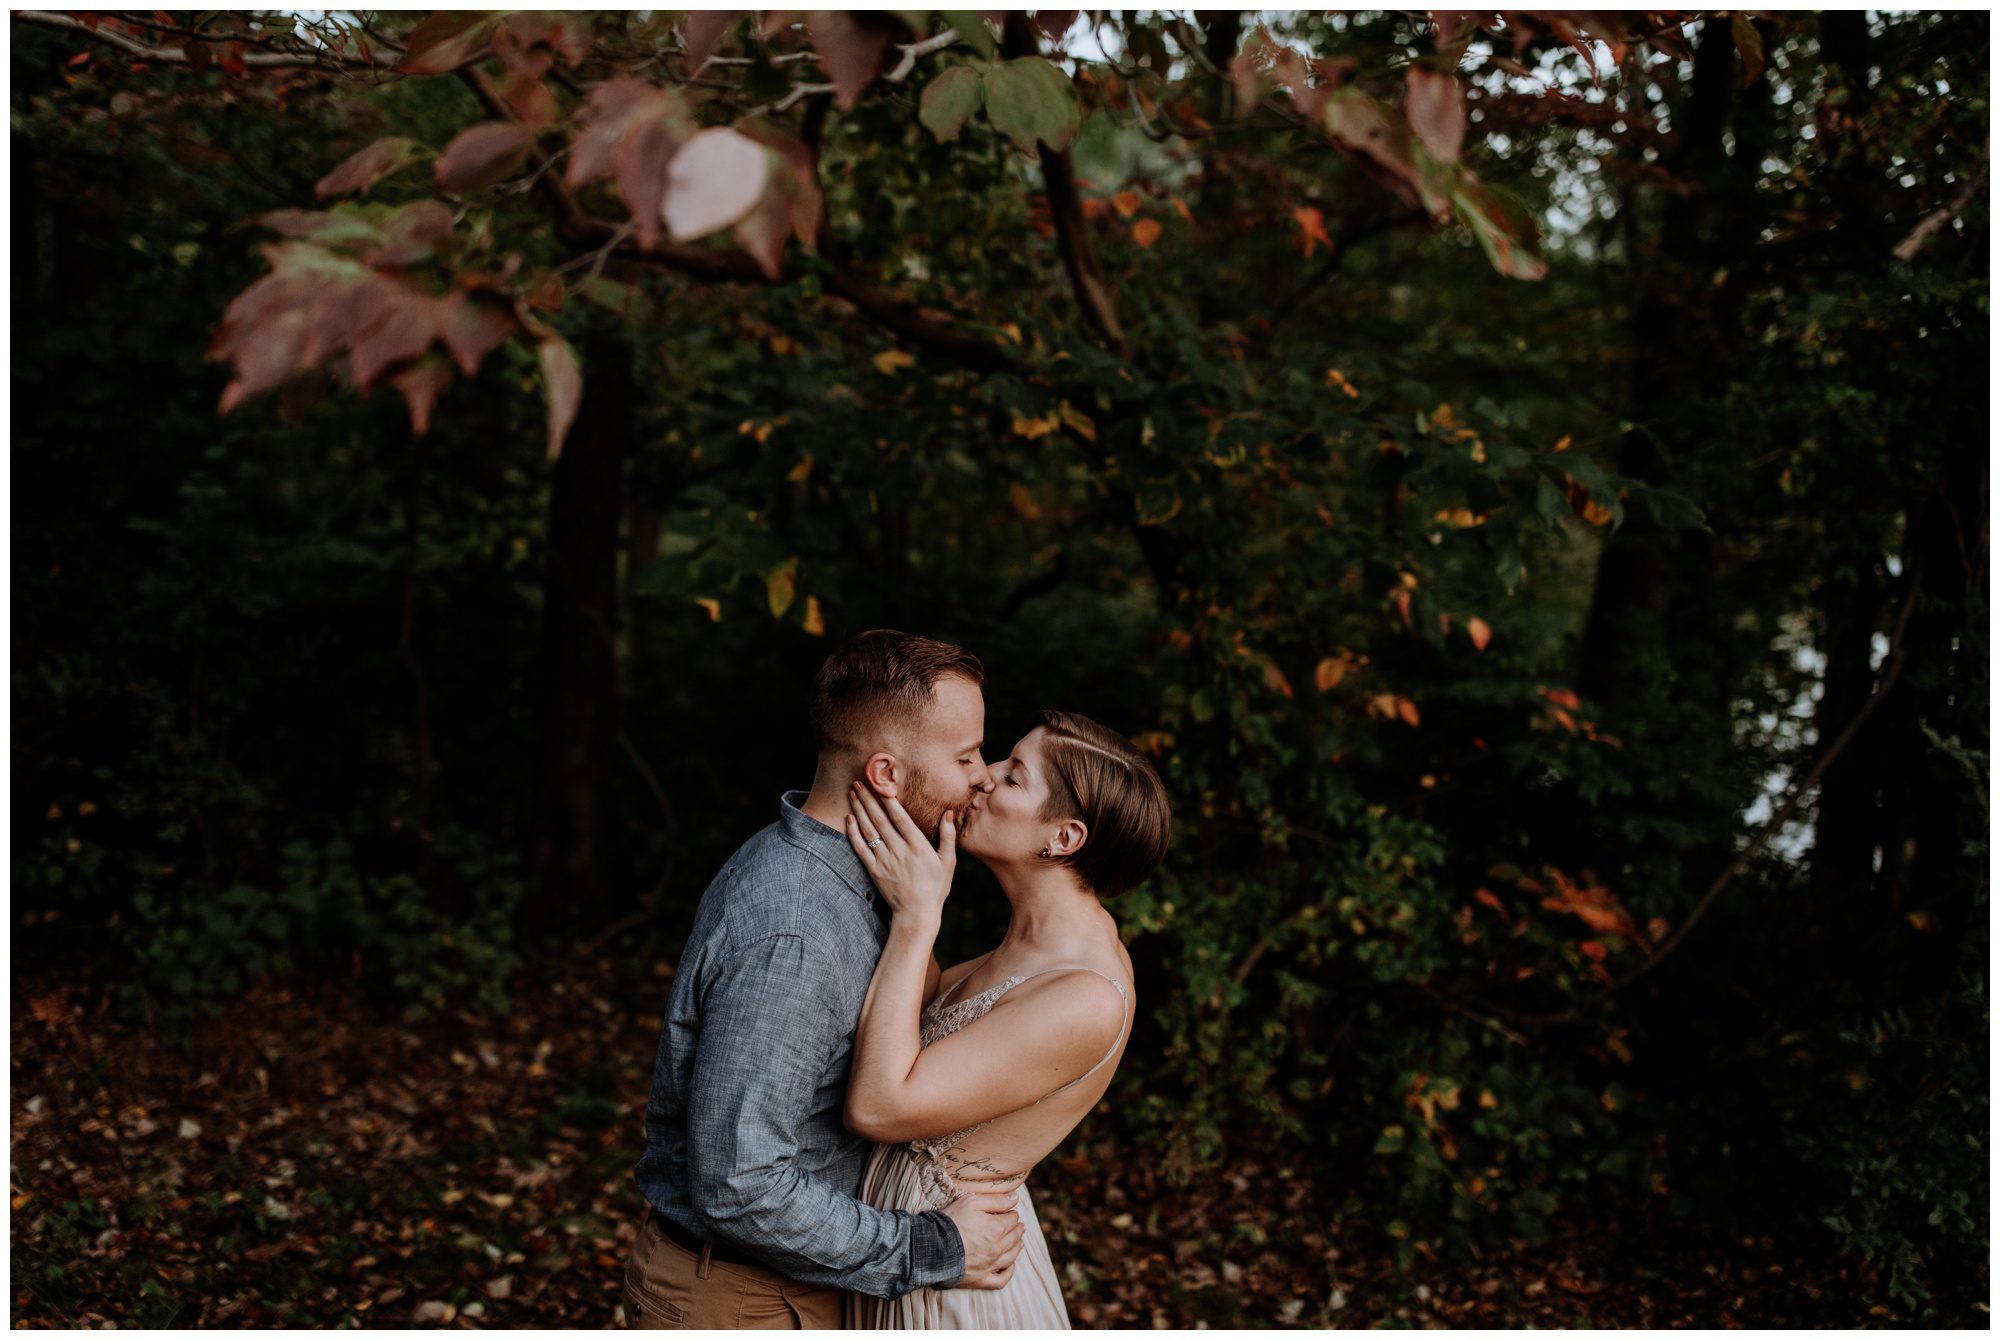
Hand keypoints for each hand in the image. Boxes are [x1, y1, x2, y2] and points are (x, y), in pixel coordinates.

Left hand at [845, 782, 955, 924]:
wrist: (917, 914)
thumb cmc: (936, 887)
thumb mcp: (948, 861)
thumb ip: (948, 836)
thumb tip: (949, 813)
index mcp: (918, 846)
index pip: (900, 817)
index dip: (889, 799)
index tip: (881, 783)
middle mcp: (899, 850)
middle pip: (880, 819)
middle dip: (868, 798)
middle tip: (859, 781)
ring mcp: (885, 860)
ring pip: (869, 830)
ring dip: (859, 810)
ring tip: (852, 793)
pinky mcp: (874, 870)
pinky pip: (860, 848)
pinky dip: (853, 833)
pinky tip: (849, 819)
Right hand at [941, 1190, 1023, 1289]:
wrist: (931, 1248)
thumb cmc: (951, 1222)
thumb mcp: (972, 1202)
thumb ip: (996, 1200)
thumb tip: (1016, 1198)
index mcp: (997, 1229)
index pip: (1013, 1219)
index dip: (1010, 1213)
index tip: (1006, 1211)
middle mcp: (998, 1249)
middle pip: (1015, 1237)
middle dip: (1016, 1228)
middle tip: (1014, 1224)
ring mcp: (990, 1266)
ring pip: (1012, 1256)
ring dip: (1017, 1246)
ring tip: (1017, 1241)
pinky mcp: (981, 1279)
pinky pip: (1001, 1279)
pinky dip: (1008, 1272)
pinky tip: (1010, 1265)